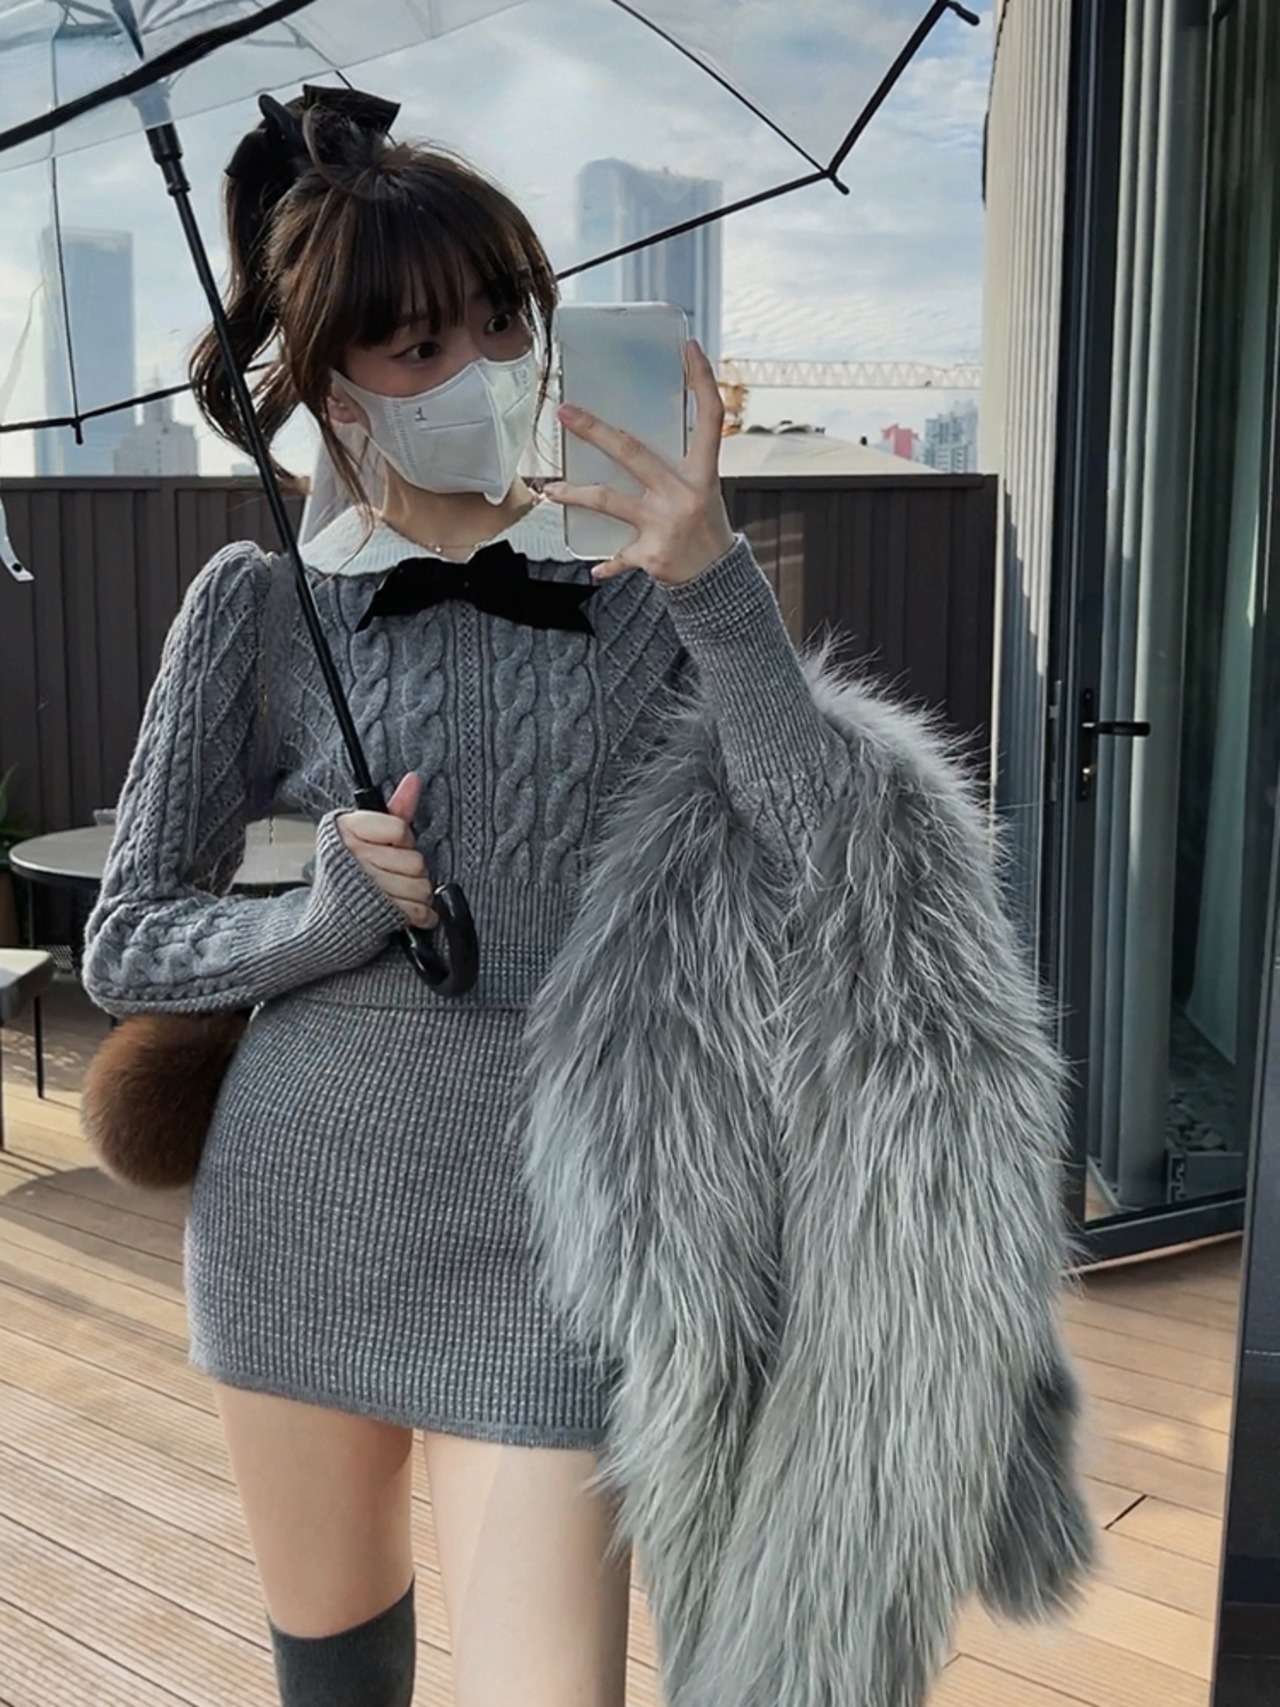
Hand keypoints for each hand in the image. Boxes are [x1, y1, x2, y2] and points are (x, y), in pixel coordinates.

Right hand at [337, 772, 437, 928]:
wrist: (326, 918)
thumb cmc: (348, 873)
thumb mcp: (367, 834)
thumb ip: (395, 808)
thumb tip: (414, 780)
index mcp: (348, 831)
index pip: (400, 829)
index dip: (403, 840)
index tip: (392, 846)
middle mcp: (355, 857)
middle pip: (415, 860)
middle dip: (411, 869)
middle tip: (393, 872)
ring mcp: (366, 887)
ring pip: (421, 886)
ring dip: (417, 893)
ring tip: (397, 891)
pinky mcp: (378, 916)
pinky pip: (419, 911)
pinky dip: (420, 914)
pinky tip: (404, 909)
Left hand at [543, 338, 735, 585]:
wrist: (717, 580)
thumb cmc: (704, 526)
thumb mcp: (701, 490)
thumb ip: (674, 467)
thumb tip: (632, 440)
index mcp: (703, 472)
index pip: (710, 417)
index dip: (703, 380)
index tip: (689, 349)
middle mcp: (684, 493)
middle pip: (633, 452)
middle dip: (595, 431)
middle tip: (566, 413)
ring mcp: (665, 524)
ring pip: (609, 500)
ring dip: (575, 494)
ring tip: (551, 490)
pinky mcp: (652, 554)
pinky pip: (619, 556)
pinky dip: (607, 564)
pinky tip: (595, 569)